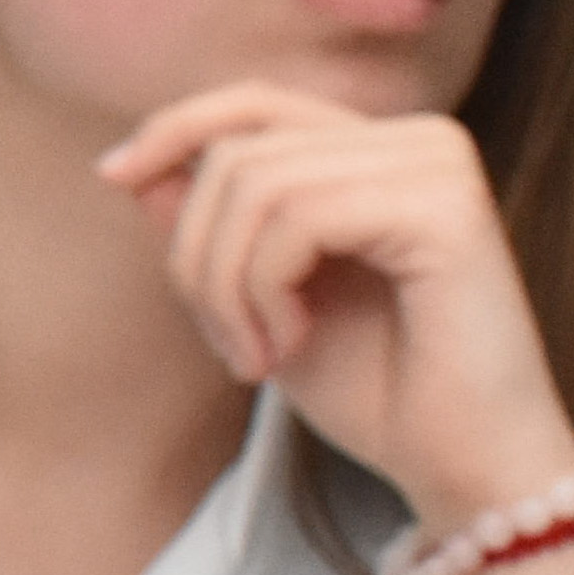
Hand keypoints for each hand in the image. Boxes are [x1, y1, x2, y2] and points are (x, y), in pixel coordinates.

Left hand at [96, 86, 573, 534]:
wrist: (461, 470)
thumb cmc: (378, 395)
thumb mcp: (262, 302)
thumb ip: (212, 230)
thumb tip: (136, 168)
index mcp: (382, 152)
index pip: (256, 104)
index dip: (175, 129)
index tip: (112, 177)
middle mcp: (420, 140)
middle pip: (239, 152)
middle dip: (199, 255)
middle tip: (228, 348)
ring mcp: (439, 165)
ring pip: (257, 184)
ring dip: (226, 286)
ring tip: (256, 355)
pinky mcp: (447, 205)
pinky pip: (298, 218)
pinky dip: (263, 290)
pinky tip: (288, 345)